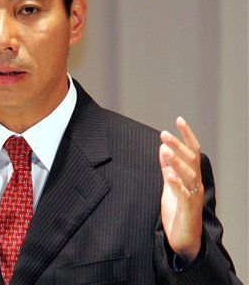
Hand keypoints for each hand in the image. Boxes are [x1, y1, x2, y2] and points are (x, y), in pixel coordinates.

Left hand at [159, 117, 202, 262]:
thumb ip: (167, 168)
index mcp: (191, 176)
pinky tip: (168, 175)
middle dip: (178, 146)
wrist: (184, 240)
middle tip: (164, 134)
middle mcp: (195, 184)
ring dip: (177, 161)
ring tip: (165, 150)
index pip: (192, 151)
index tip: (179, 119)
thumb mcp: (170, 185)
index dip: (186, 135)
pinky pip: (184, 194)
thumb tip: (163, 148)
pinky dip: (176, 184)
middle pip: (190, 160)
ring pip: (189, 175)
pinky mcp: (188, 210)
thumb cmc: (178, 212)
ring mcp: (193, 196)